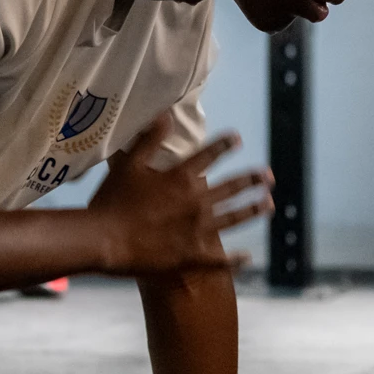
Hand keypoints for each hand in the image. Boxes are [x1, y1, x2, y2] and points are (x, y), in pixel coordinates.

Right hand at [90, 117, 272, 275]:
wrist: (104, 242)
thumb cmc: (112, 201)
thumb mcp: (128, 164)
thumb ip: (149, 139)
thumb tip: (166, 114)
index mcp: (181, 178)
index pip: (209, 156)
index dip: (225, 145)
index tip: (238, 139)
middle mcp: (197, 202)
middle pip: (232, 188)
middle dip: (252, 180)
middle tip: (269, 176)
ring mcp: (198, 230)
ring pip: (234, 218)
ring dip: (254, 210)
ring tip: (269, 204)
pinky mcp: (192, 256)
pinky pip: (221, 259)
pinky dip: (237, 259)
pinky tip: (249, 257)